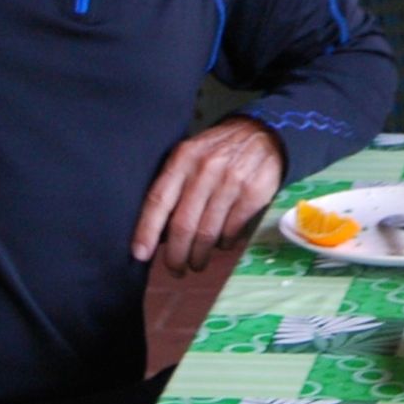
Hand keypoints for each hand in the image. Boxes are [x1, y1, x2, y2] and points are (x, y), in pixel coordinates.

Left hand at [133, 117, 284, 272]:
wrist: (262, 134)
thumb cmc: (218, 151)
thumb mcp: (191, 156)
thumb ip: (174, 185)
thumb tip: (158, 232)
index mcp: (183, 159)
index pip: (159, 200)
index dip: (147, 231)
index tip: (140, 254)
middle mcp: (206, 169)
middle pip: (183, 224)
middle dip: (176, 255)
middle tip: (175, 269)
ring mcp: (231, 181)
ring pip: (207, 233)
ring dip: (199, 256)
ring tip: (197, 262)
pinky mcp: (253, 193)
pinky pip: (231, 230)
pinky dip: (224, 244)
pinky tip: (221, 244)